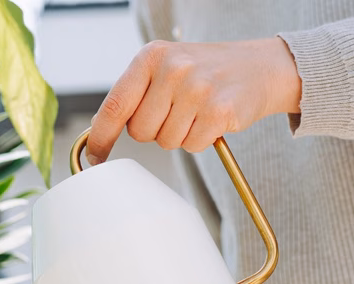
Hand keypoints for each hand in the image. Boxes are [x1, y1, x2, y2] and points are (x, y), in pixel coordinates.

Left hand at [87, 37, 301, 163]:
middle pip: (140, 131)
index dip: (101, 137)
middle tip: (176, 111)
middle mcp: (172, 69)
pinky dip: (200, 140)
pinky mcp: (219, 110)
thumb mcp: (164, 68)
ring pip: (166, 142)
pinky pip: (192, 146)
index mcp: (151, 56)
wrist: (259, 67)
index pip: (114, 106)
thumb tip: (97, 127)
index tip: (94, 157)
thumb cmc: (205, 72)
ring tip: (196, 112)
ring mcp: (197, 89)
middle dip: (154, 130)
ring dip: (179, 135)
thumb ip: (133, 94)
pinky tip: (211, 119)